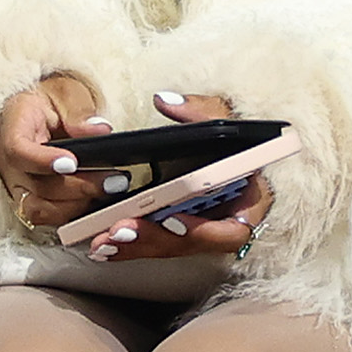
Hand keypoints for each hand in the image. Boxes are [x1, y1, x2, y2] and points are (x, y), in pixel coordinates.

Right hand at [0, 74, 113, 231]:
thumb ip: (80, 112)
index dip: (43, 161)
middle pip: (36, 187)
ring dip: (78, 205)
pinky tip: (100, 202)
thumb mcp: (65, 93)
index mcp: (12, 129)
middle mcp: (10, 164)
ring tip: (111, 190)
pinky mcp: (32, 202)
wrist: (38, 114)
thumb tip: (100, 131)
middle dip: (78, 187)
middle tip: (113, 180)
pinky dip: (75, 214)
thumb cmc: (49, 103)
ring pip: (41, 210)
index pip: (18, 151)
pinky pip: (50, 218)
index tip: (72, 162)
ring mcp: (18, 187)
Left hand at [81, 90, 273, 261]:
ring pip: (171, 248)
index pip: (233, 229)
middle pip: (193, 245)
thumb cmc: (233, 138)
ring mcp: (202, 232)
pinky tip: (103, 244)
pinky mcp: (181, 234)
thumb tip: (166, 102)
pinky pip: (157, 245)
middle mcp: (227, 223)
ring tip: (103, 240)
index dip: (204, 230)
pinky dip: (130, 246)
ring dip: (137, 246)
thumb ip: (198, 111)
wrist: (230, 150)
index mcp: (248, 201)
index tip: (172, 219)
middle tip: (122, 230)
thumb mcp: (221, 119)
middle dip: (157, 239)